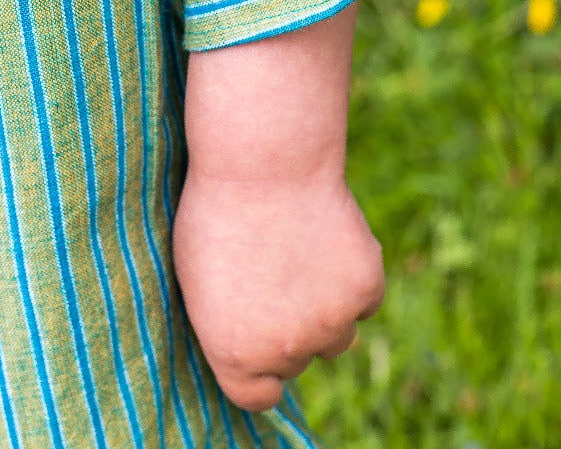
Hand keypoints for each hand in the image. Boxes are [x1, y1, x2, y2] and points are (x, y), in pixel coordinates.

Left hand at [172, 165, 385, 412]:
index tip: (259, 339)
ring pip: (337, 336)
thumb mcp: (195, 275)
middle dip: (290, 330)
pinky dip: (353, 278)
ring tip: (301, 256)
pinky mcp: (365, 289)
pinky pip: (365, 299)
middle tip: (277, 277)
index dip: (259, 369)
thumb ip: (223, 322)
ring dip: (326, 311)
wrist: (264, 164)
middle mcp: (285, 350)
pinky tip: (329, 240)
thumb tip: (242, 340)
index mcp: (234, 354)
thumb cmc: (217, 209)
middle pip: (298, 360)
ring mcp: (331, 323)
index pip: (257, 396)